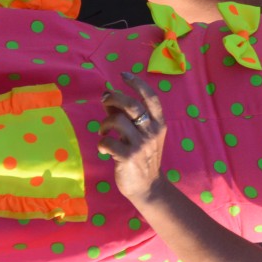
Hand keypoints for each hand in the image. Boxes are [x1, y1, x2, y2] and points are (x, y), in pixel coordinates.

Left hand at [98, 72, 167, 201]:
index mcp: (159, 124)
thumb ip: (125, 115)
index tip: (124, 75)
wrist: (147, 186)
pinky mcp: (128, 157)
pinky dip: (102, 143)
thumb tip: (106, 95)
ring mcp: (141, 145)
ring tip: (103, 131)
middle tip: (104, 100)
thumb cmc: (142, 157)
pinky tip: (104, 149)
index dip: (137, 83)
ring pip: (117, 121)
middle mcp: (152, 131)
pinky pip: (108, 142)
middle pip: (132, 104)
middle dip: (114, 98)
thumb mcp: (140, 135)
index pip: (151, 97)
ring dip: (105, 123)